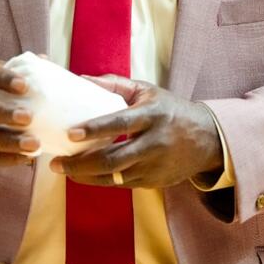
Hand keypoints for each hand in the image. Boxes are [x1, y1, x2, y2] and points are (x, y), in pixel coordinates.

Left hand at [51, 78, 222, 189]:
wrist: (207, 139)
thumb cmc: (170, 110)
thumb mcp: (148, 91)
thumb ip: (115, 84)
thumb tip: (81, 78)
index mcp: (152, 115)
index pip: (121, 123)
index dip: (95, 129)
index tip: (71, 133)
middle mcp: (154, 142)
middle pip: (113, 158)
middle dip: (81, 164)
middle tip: (57, 162)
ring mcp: (154, 166)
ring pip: (114, 176)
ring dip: (85, 176)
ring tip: (64, 170)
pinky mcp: (153, 182)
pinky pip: (121, 184)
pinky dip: (100, 180)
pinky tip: (84, 174)